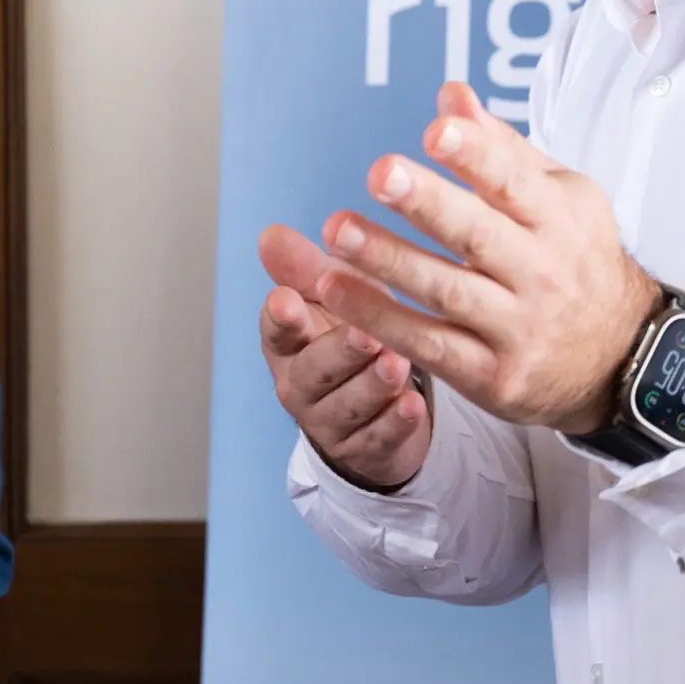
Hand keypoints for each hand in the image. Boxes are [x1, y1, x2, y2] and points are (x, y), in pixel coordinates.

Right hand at [256, 225, 430, 490]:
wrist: (369, 405)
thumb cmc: (348, 336)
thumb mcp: (332, 296)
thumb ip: (306, 267)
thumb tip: (271, 234)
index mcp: (288, 342)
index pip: (277, 329)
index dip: (282, 317)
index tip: (287, 300)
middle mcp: (301, 384)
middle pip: (315, 370)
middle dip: (339, 351)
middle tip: (366, 334)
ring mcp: (329, 421)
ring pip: (348, 406)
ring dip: (372, 386)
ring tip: (397, 366)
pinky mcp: (362, 450)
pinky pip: (377, 439)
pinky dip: (395, 424)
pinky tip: (413, 406)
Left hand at [306, 82, 659, 435]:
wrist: (620, 357)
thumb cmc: (575, 260)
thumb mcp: (560, 196)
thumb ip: (501, 148)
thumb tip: (451, 96)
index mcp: (558, 217)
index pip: (514, 182)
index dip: (477, 156)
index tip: (438, 131)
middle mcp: (541, 272)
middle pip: (477, 235)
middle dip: (427, 203)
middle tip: (379, 173)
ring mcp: (518, 327)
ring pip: (447, 290)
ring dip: (388, 260)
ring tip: (338, 230)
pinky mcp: (493, 375)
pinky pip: (429, 344)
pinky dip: (381, 318)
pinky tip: (336, 289)